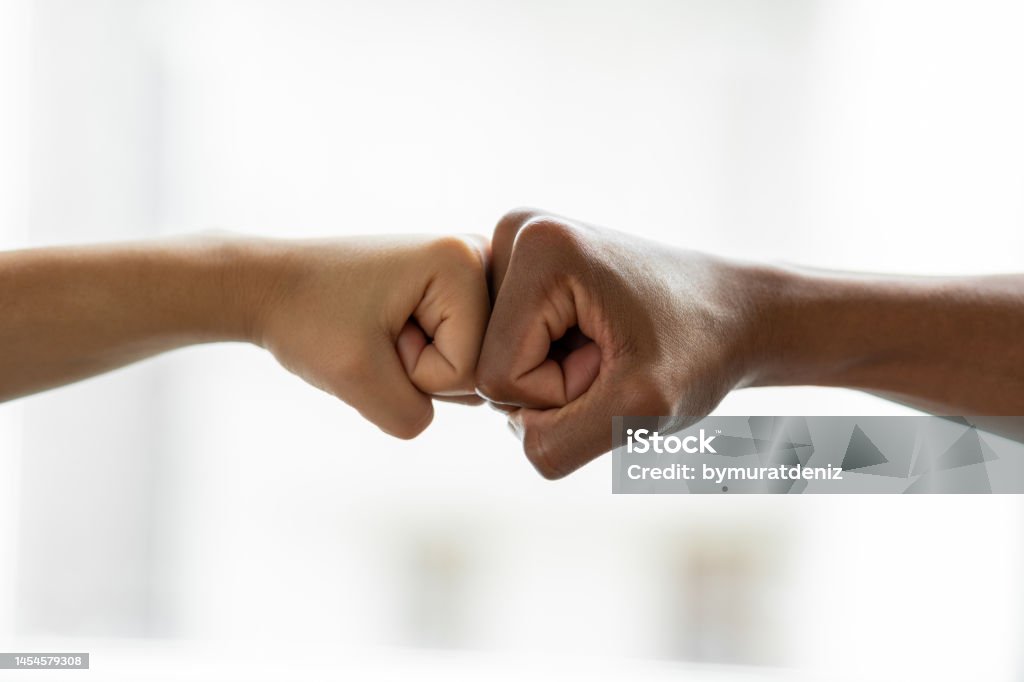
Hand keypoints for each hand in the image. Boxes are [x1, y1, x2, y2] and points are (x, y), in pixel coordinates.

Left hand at [246, 235, 489, 438]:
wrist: (268, 285)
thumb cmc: (305, 319)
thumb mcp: (357, 381)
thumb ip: (414, 416)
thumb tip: (453, 408)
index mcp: (463, 260)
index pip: (467, 369)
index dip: (413, 372)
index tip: (374, 335)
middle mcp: (477, 256)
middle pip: (477, 367)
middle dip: (420, 370)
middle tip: (375, 333)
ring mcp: (469, 272)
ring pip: (468, 366)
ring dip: (417, 366)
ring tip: (379, 330)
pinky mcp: (455, 290)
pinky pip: (455, 355)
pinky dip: (416, 358)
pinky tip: (387, 329)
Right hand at [476, 210, 760, 477]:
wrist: (737, 313)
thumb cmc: (701, 352)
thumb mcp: (642, 410)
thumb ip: (560, 443)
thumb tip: (511, 434)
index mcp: (536, 246)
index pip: (499, 376)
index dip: (563, 393)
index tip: (618, 359)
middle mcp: (515, 232)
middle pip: (489, 367)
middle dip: (556, 386)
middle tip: (616, 355)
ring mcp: (516, 250)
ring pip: (497, 365)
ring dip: (557, 379)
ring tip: (611, 347)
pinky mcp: (522, 272)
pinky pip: (508, 353)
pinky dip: (554, 367)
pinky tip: (595, 341)